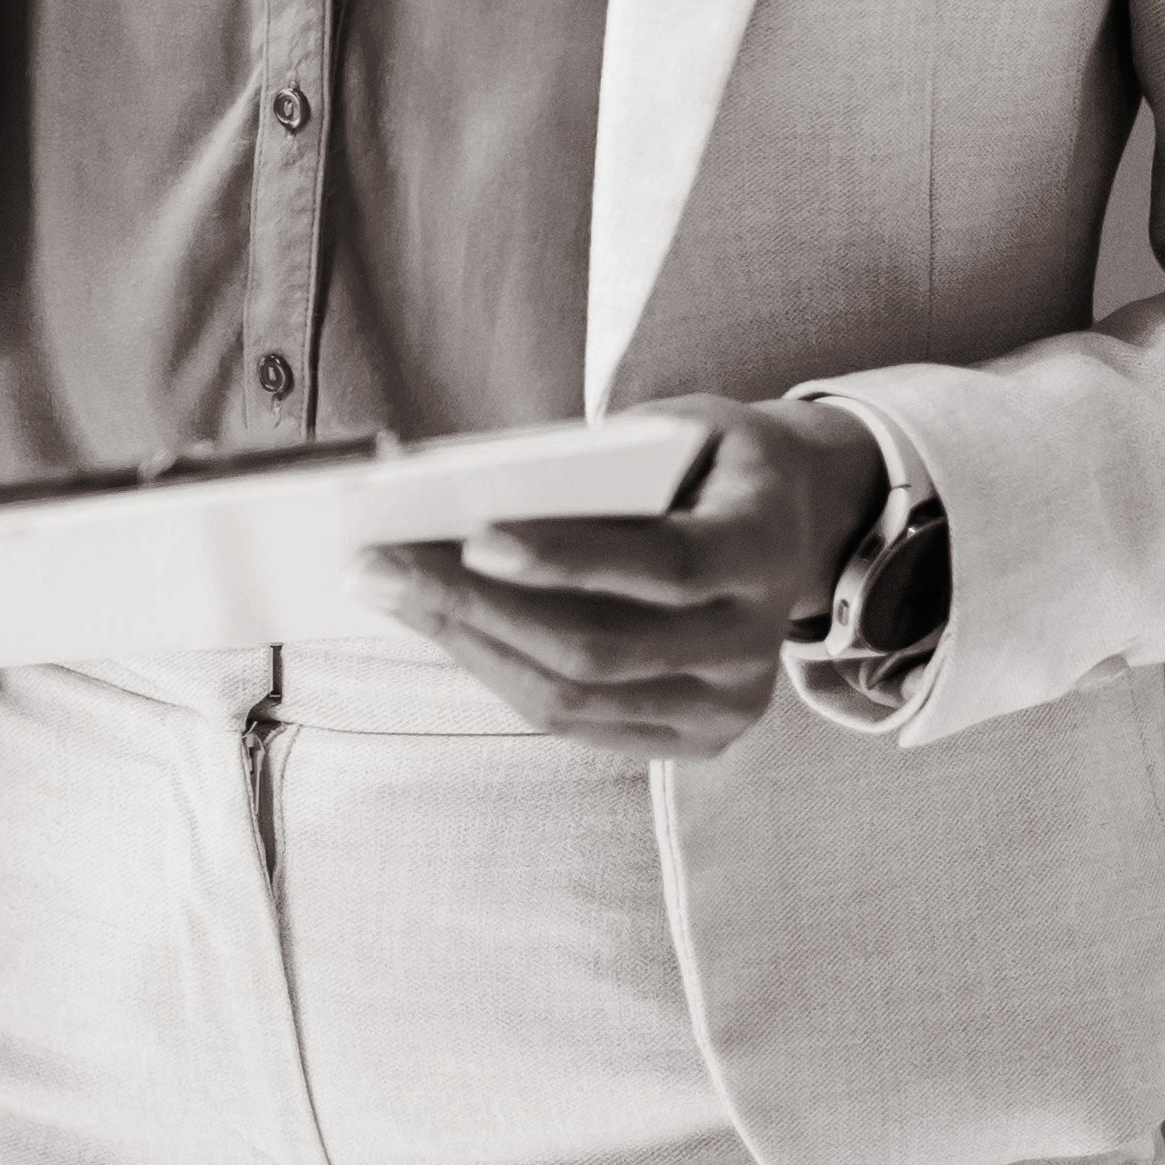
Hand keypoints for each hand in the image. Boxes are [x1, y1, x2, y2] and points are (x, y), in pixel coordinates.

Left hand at [358, 396, 883, 760]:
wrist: (790, 519)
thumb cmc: (705, 458)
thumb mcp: (674, 428)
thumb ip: (597, 464)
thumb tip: (459, 492)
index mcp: (763, 549)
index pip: (666, 567)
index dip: (567, 558)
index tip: (471, 536)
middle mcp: (754, 645)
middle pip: (598, 648)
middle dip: (472, 606)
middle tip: (373, 563)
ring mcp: (728, 705)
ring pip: (575, 697)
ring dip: (464, 643)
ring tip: (383, 592)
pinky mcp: (696, 737)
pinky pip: (576, 721)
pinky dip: (498, 670)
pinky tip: (438, 625)